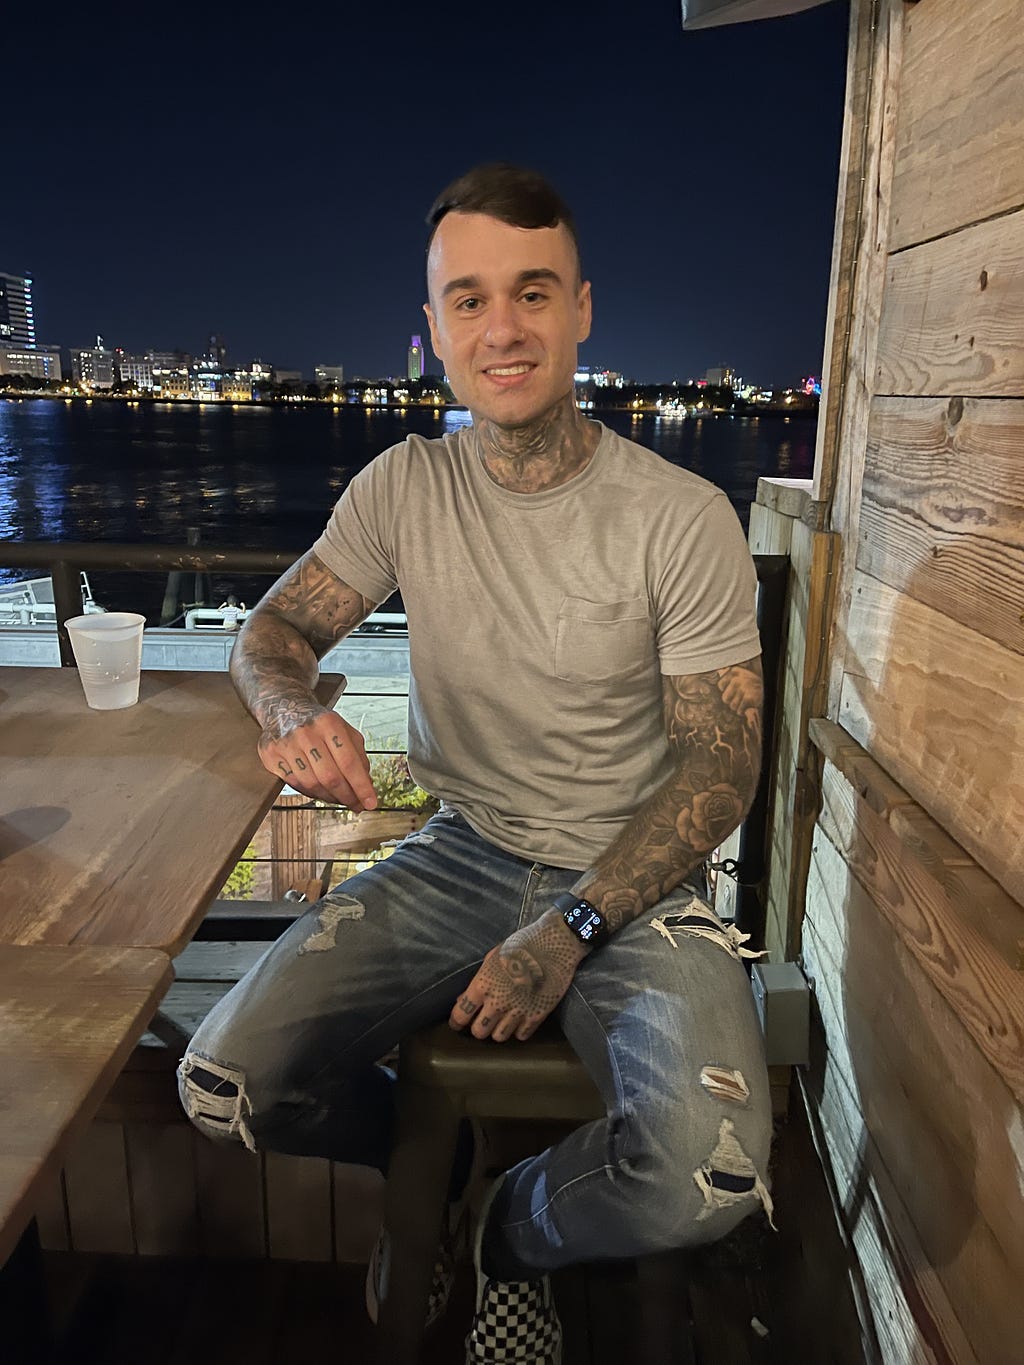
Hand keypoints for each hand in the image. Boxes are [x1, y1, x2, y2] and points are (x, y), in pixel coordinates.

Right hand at [258, 706, 376, 811]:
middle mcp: (306, 732)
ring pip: (312, 784)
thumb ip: (358, 757)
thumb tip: (366, 787)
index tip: (370, 803)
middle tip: (356, 805)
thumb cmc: (319, 724)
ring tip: (339, 798)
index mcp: (329, 724)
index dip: (361, 786)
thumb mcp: (345, 731)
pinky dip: (311, 793)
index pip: (349, 762)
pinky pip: (295, 784)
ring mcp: (286, 744)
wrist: (285, 708)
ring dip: (329, 797)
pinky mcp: (271, 755)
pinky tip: (320, 791)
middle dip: (347, 796)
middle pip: (330, 777)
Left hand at [449, 911, 587, 1042]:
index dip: (457, 1021)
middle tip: (484, 1020)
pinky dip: (519, 1030)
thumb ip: (479, 980)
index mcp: (483, 984)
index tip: (458, 1022)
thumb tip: (463, 999)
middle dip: (479, 1027)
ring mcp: (518, 1010)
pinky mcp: (537, 1015)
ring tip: (502, 1020)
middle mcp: (498, 1001)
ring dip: (498, 1030)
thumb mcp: (494, 957)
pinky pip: (521, 1035)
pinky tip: (520, 1019)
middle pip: (479, 1032)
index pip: (461, 1014)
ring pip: (499, 1037)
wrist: (556, 943)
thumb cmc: (522, 944)